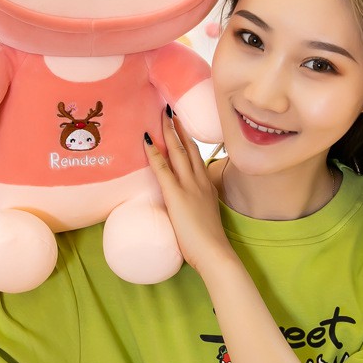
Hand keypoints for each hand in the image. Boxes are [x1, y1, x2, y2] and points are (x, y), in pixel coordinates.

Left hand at [144, 109, 235, 276]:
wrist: (215, 253)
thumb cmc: (209, 243)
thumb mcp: (206, 215)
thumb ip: (197, 204)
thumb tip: (186, 205)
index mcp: (207, 185)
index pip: (196, 155)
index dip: (188, 138)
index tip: (181, 124)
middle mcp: (199, 180)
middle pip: (188, 147)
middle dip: (179, 127)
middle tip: (171, 110)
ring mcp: (188, 185)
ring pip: (177, 151)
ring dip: (168, 131)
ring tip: (162, 115)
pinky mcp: (176, 194)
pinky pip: (162, 168)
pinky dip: (154, 153)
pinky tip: (147, 140)